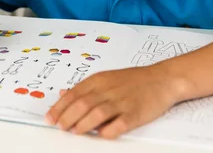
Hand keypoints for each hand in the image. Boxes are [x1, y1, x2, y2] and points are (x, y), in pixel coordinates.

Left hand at [45, 64, 184, 138]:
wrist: (162, 79)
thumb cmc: (133, 80)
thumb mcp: (106, 78)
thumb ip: (85, 88)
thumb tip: (63, 94)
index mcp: (100, 81)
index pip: (74, 94)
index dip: (60, 107)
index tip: (50, 118)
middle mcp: (109, 90)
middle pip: (83, 104)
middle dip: (67, 117)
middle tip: (59, 127)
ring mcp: (122, 102)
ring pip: (98, 113)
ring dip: (83, 124)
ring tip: (75, 131)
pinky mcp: (136, 113)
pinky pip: (120, 124)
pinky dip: (109, 130)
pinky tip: (101, 135)